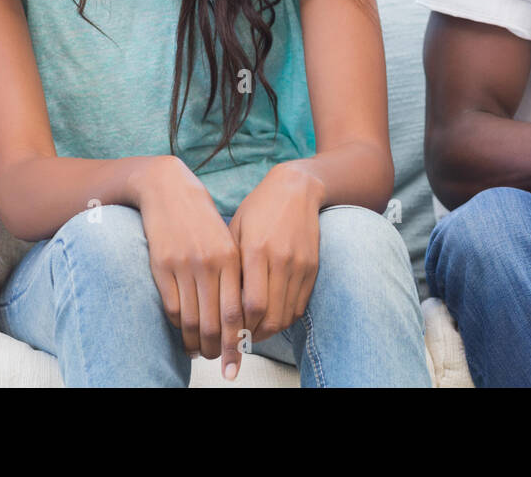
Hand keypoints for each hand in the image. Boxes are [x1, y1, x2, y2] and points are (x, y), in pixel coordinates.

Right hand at [131, 155, 243, 379]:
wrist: (168, 189)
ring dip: (197, 343)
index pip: (238, 312)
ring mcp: (184, 265)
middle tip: (221, 362)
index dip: (239, 341)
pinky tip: (183, 332)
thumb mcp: (226, 241)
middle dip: (219, 349)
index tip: (238, 359)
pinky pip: (172, 308)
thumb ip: (234, 274)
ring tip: (201, 352)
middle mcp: (210, 263)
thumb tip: (240, 317)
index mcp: (232, 257)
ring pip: (193, 320)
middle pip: (217, 322)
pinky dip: (179, 326)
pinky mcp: (161, 266)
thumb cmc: (202, 220)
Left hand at [228, 162, 324, 343]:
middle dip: (253, 336)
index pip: (251, 304)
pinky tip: (271, 318)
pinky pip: (300, 305)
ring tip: (253, 334)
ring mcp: (300, 264)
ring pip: (287, 314)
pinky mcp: (313, 267)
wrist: (296, 188)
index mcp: (256, 250)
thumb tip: (218, 305)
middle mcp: (281, 259)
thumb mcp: (235, 230)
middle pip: (270, 315)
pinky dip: (285, 318)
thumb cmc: (257, 209)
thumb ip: (229, 266)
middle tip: (239, 342)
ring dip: (269, 331)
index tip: (227, 336)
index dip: (240, 327)